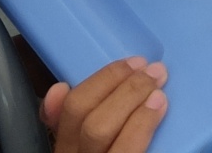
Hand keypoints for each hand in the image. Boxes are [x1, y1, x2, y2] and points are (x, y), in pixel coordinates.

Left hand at [41, 58, 168, 152]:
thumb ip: (142, 145)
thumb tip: (160, 115)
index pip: (124, 151)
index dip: (142, 122)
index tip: (161, 99)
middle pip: (97, 127)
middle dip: (129, 93)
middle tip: (156, 72)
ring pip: (75, 112)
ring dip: (107, 81)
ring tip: (134, 66)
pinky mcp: (56, 148)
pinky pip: (50, 123)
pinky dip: (55, 103)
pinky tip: (64, 86)